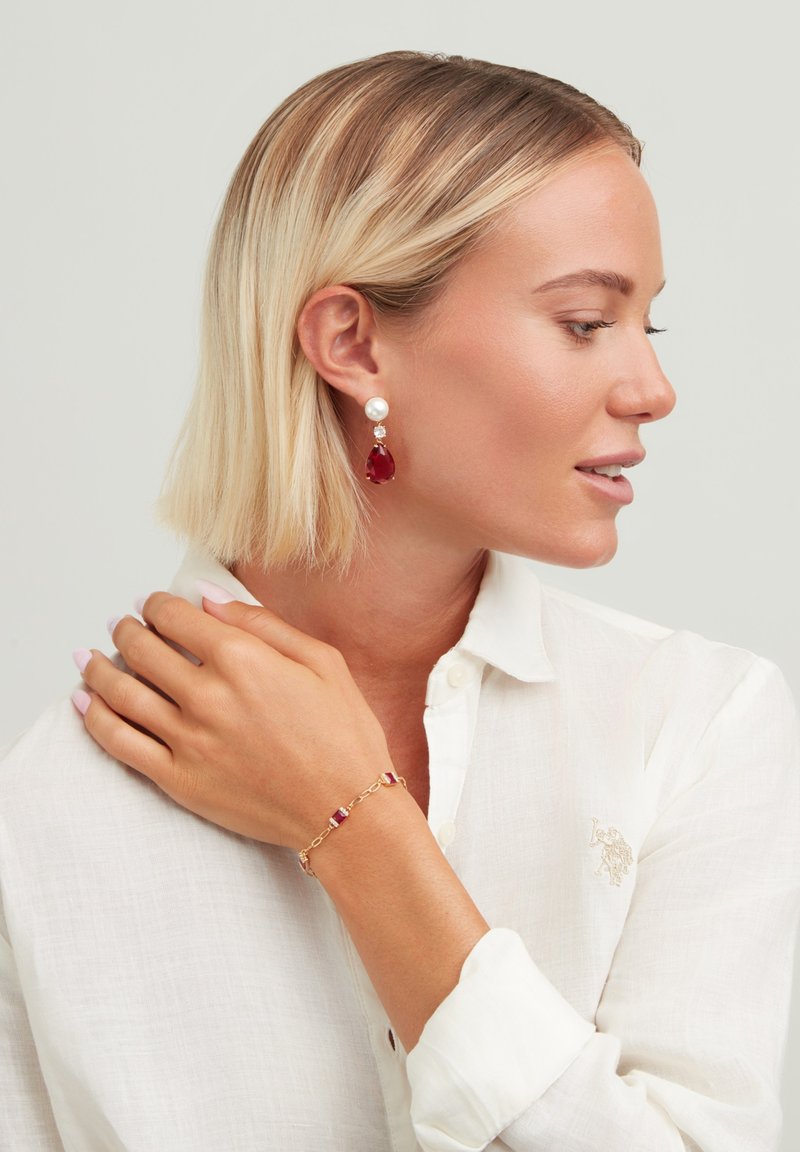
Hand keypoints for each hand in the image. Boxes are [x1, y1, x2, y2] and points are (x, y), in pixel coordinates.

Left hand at [73, 589, 393, 847]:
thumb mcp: (322, 660)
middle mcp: (207, 696)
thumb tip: (209, 598)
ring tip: (90, 657)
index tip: (152, 605)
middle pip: (140, 649)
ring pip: (120, 693)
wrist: (346, 810)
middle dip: (125, 630)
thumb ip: (262, 623)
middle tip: (122, 626)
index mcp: (242, 659)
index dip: (155, 605)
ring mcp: (188, 740)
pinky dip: (93, 717)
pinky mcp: (179, 779)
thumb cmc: (343, 735)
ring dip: (97, 668)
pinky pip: (120, 743)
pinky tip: (83, 701)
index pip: (174, 616)